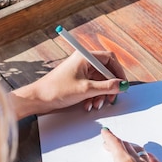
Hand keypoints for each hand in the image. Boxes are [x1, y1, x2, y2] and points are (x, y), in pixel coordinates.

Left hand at [9, 51, 127, 118]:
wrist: (38, 99)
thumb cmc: (56, 90)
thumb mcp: (86, 90)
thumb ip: (107, 87)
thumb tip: (123, 85)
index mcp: (85, 57)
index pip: (109, 58)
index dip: (118, 71)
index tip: (123, 84)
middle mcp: (83, 62)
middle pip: (106, 72)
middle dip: (109, 87)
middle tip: (111, 99)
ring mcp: (80, 71)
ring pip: (99, 82)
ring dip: (100, 94)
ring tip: (96, 105)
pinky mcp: (77, 81)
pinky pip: (92, 87)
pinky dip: (93, 96)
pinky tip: (88, 105)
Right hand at [94, 128, 161, 161]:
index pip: (115, 144)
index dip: (109, 137)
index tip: (105, 131)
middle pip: (127, 146)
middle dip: (117, 142)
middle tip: (110, 142)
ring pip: (140, 152)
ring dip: (131, 147)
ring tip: (126, 148)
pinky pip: (153, 161)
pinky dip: (147, 156)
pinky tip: (148, 157)